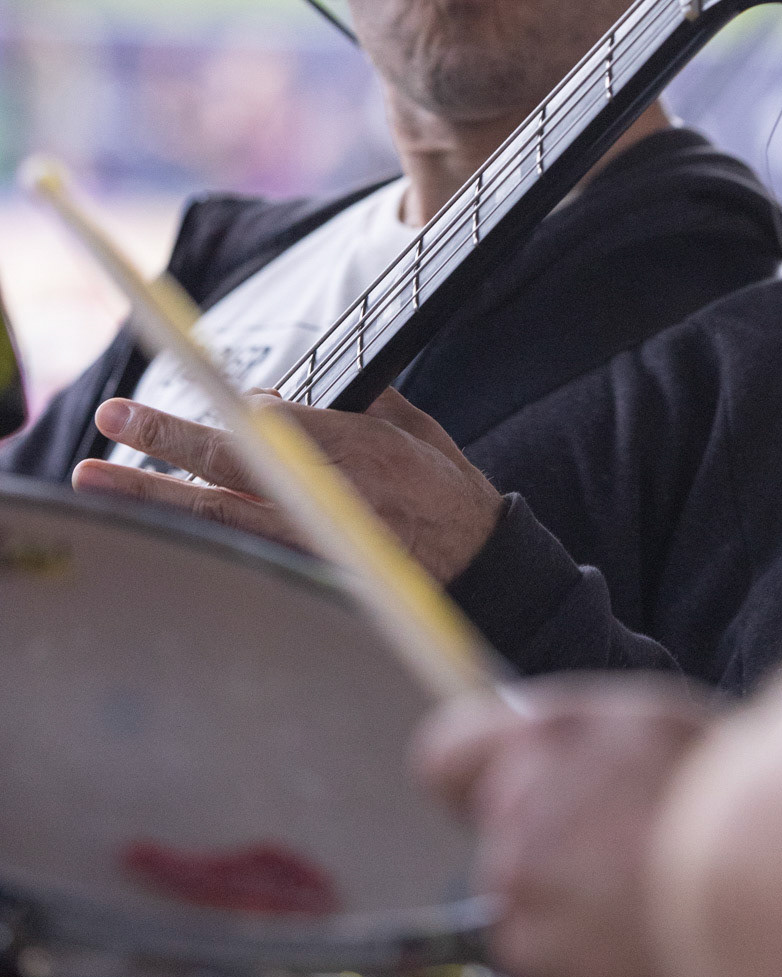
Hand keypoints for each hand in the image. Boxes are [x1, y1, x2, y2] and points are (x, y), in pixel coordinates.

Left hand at [71, 389, 503, 584]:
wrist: (486, 561)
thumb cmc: (444, 485)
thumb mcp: (407, 425)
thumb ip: (346, 404)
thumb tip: (274, 400)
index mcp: (354, 448)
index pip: (256, 428)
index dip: (191, 420)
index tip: (134, 410)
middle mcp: (329, 497)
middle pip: (224, 475)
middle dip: (157, 452)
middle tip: (101, 436)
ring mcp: (318, 544)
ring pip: (220, 522)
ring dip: (154, 503)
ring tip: (100, 486)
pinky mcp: (316, 577)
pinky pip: (244, 556)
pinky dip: (194, 542)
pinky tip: (151, 533)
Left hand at [419, 674, 715, 976]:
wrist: (779, 895)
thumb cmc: (725, 797)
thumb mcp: (644, 718)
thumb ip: (563, 734)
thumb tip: (518, 751)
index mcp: (537, 747)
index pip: (444, 759)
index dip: (473, 777)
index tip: (501, 791)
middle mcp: (515, 828)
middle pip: (497, 839)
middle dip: (545, 842)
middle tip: (622, 841)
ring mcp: (530, 913)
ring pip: (525, 908)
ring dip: (568, 906)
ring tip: (643, 892)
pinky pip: (560, 970)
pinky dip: (595, 964)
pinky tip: (648, 935)